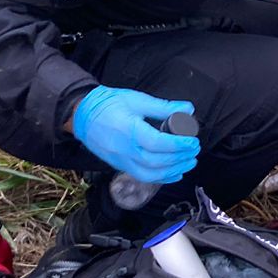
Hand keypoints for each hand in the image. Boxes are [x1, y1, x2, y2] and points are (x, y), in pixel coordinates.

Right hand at [69, 86, 198, 183]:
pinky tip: (174, 173)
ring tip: (188, 163)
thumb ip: (163, 107)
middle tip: (194, 150)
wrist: (82, 114)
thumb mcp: (137, 100)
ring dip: (173, 171)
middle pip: (156, 161)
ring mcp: (121, 160)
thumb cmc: (107, 104)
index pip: (158, 144)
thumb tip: (187, 109)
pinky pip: (142, 176)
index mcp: (129, 131)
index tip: (193, 141)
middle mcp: (124, 150)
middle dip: (179, 158)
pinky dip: (160, 177)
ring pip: (150, 174)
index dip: (178, 145)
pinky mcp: (119, 165)